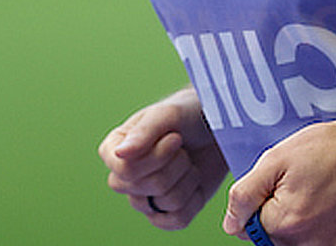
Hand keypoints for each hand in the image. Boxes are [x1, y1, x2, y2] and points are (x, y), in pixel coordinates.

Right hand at [98, 89, 227, 230]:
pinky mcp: (168, 213)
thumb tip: (120, 155)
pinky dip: (194, 200)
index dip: (155, 158)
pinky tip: (195, 182)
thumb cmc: (189, 114)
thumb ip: (142, 133)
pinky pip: (177, 220)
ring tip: (190, 161)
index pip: (124, 169)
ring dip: (187, 178)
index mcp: (115, 149)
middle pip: (142, 187)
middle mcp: (125, 176)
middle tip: (183, 147)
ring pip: (163, 202)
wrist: (220, 129)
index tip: (176, 138)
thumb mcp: (168, 115)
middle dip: (174, 165)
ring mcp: (145, 198)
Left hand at [222, 113, 335, 245]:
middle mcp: (306, 244)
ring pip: (295, 244)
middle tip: (303, 187)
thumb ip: (245, 195)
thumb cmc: (330, 149)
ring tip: (319, 195)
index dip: (262, 202)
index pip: (250, 227)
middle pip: (273, 240)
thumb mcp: (276, 159)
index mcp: (283, 223)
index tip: (282, 184)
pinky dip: (321, 230)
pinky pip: (320, 245)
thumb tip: (231, 225)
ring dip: (300, 225)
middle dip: (279, 216)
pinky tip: (332, 206)